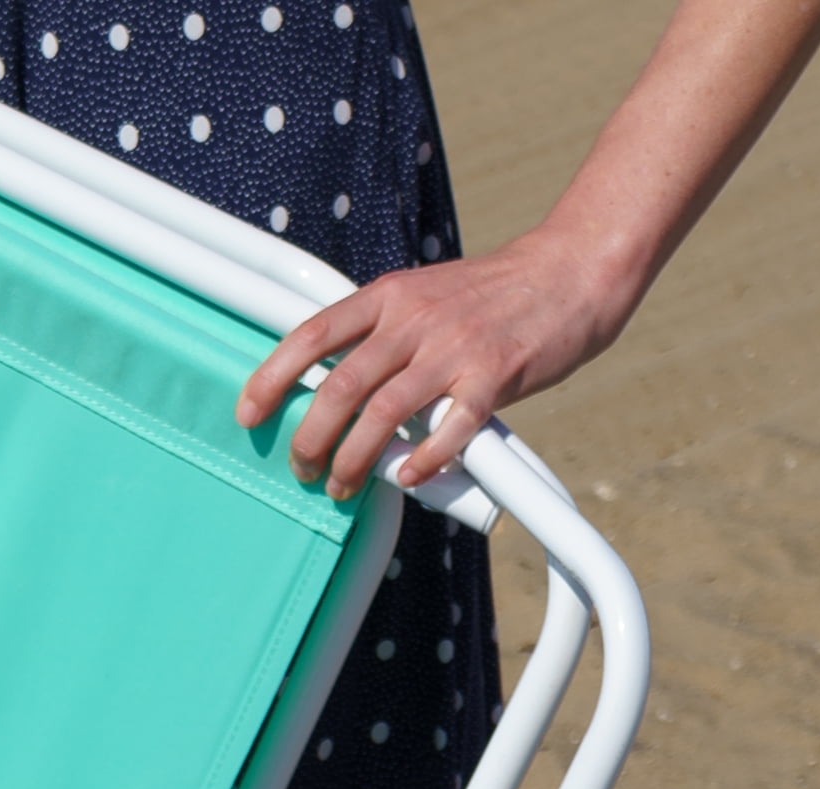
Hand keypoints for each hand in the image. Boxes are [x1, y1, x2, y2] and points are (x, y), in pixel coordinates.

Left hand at [236, 225, 641, 498]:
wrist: (571, 271)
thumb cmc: (492, 296)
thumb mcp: (426, 299)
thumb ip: (384, 340)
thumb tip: (339, 396)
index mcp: (391, 296)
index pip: (314, 334)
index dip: (273, 376)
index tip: (248, 413)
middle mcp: (416, 318)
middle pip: (341, 386)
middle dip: (311, 438)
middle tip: (303, 469)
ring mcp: (455, 346)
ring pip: (383, 413)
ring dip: (355, 460)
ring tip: (343, 486)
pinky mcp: (494, 374)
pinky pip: (449, 428)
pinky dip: (423, 460)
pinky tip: (409, 477)